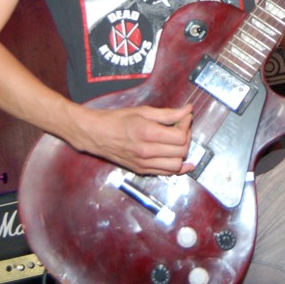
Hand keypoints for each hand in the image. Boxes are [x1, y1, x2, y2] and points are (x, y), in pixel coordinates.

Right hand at [75, 103, 194, 175]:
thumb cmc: (117, 120)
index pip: (180, 137)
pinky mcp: (142, 171)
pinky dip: (178, 168)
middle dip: (186, 138)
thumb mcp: (143, 111)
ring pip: (176, 166)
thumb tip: (188, 110)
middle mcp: (147, 152)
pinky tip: (183, 162)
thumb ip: (168, 113)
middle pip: (181, 151)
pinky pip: (166, 174)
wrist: (96, 134)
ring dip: (182, 153)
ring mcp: (144, 164)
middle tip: (181, 128)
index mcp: (147, 133)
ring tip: (177, 142)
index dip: (186, 126)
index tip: (184, 117)